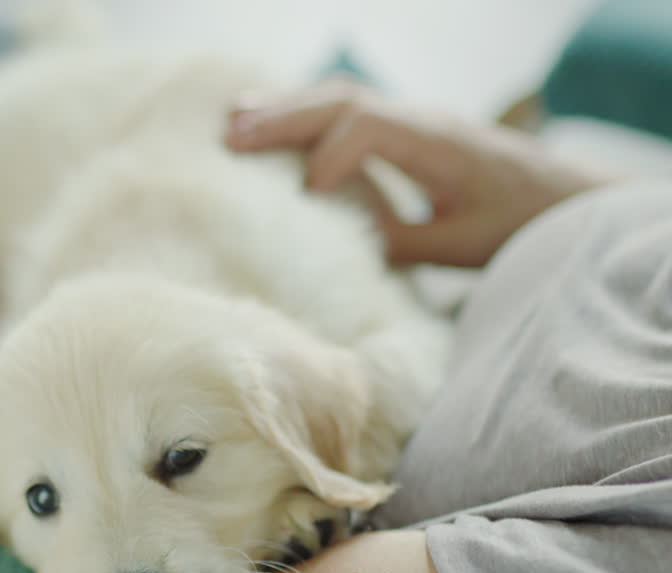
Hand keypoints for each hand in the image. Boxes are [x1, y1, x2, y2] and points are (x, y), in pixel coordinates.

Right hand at [224, 81, 617, 266]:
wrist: (570, 199)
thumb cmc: (526, 224)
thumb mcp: (466, 246)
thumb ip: (405, 244)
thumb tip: (341, 248)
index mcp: (439, 143)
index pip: (369, 127)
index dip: (328, 156)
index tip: (304, 197)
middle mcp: (422, 120)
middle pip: (342, 99)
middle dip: (283, 117)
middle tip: (230, 137)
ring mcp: (413, 121)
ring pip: (342, 96)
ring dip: (287, 108)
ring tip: (235, 121)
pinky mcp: (408, 132)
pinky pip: (350, 110)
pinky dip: (306, 114)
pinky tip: (273, 124)